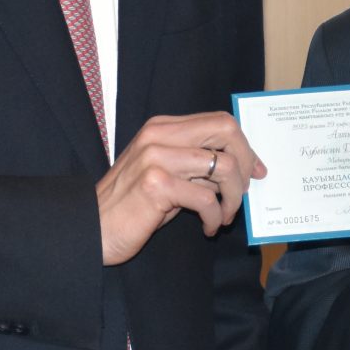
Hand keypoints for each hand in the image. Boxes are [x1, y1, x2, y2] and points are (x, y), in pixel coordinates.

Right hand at [96, 112, 264, 264]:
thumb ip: (196, 165)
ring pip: (224, 166)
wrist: (93, 228)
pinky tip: (207, 227)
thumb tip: (240, 169)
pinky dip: (215, 217)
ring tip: (223, 216)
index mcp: (163, 127)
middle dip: (246, 163)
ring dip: (233, 198)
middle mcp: (160, 135)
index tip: (256, 171)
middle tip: (241, 193)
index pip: (219, 122)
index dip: (245, 146)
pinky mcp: (156, 185)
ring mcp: (156, 158)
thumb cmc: (132, 206)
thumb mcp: (166, 174)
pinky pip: (207, 198)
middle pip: (227, 131)